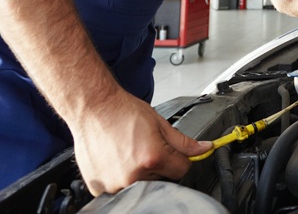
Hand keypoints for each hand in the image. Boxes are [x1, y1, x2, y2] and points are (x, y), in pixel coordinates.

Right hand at [71, 89, 211, 195]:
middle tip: (145, 146)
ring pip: (141, 185)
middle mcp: (134, 176)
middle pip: (161, 178)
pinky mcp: (100, 188)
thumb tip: (203, 148)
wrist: (94, 107)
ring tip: (129, 151)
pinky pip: (119, 189)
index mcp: (152, 158)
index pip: (182, 170)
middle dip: (159, 164)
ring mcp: (115, 185)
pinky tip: (116, 159)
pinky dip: (121, 177)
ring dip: (140, 172)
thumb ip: (183, 141)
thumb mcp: (159, 122)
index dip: (180, 158)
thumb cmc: (123, 111)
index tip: (172, 151)